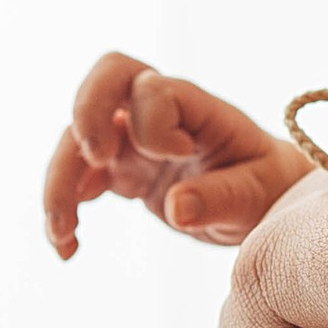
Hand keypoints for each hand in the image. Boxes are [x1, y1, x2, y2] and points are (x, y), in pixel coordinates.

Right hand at [45, 51, 307, 253]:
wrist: (262, 202)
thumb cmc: (266, 186)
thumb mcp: (256, 195)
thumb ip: (221, 198)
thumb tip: (178, 208)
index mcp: (197, 107)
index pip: (154, 89)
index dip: (154, 122)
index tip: (181, 156)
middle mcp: (159, 114)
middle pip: (104, 79)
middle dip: (87, 114)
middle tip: (95, 158)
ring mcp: (134, 140)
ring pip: (77, 137)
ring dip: (60, 179)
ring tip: (61, 233)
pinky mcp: (121, 171)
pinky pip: (78, 178)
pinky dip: (65, 208)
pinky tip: (69, 247)